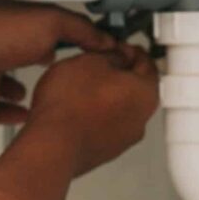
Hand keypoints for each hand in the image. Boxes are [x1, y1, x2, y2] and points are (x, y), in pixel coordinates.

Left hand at [0, 2, 117, 133]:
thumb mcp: (49, 20)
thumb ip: (79, 28)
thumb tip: (102, 37)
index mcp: (11, 17)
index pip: (42, 22)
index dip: (66, 32)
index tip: (88, 44)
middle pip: (23, 51)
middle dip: (42, 57)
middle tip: (67, 69)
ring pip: (7, 82)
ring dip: (23, 89)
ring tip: (46, 94)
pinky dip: (10, 112)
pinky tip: (25, 114)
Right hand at [25, 45, 159, 176]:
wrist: (51, 145)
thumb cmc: (70, 105)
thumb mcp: (90, 61)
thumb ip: (110, 55)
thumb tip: (115, 56)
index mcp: (145, 93)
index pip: (147, 63)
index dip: (129, 49)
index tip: (118, 47)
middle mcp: (140, 119)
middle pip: (134, 88)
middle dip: (117, 74)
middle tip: (97, 64)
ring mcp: (123, 139)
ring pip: (119, 109)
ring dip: (105, 97)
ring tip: (80, 88)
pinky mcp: (104, 151)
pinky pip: (104, 126)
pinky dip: (94, 116)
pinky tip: (75, 109)